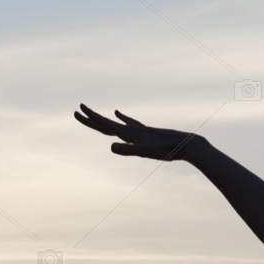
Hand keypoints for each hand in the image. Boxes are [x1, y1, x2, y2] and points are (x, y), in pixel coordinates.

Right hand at [74, 105, 200, 161]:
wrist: (187, 144)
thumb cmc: (166, 150)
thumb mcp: (145, 152)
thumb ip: (128, 150)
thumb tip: (110, 148)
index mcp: (129, 134)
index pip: (104, 126)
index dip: (90, 120)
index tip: (77, 111)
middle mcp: (132, 130)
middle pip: (107, 123)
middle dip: (91, 118)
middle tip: (77, 110)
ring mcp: (140, 131)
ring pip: (117, 124)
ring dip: (104, 118)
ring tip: (95, 113)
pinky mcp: (147, 134)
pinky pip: (131, 125)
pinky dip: (124, 120)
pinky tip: (121, 116)